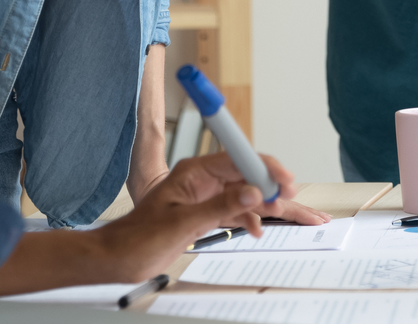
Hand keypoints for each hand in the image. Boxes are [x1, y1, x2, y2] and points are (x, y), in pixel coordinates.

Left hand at [130, 155, 331, 226]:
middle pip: (249, 177)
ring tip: (299, 218)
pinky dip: (252, 219)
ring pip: (248, 196)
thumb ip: (219, 207)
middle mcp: (203, 180)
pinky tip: (259, 230)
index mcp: (194, 172)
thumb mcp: (181, 224)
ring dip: (271, 207)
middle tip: (299, 203)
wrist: (118, 257)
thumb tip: (254, 193)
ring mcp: (206, 196)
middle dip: (276, 189)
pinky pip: (238, 210)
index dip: (265, 168)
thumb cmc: (137, 238)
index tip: (284, 180)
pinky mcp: (206, 213)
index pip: (238, 159)